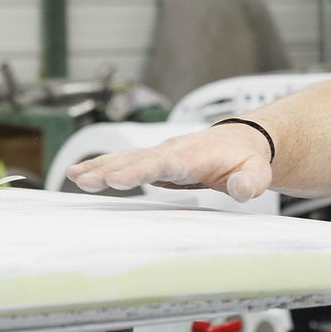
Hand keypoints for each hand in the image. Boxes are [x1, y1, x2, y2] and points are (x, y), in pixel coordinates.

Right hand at [66, 126, 272, 201]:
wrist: (240, 142)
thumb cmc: (247, 160)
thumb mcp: (256, 173)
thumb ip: (250, 182)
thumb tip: (240, 189)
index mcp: (191, 156)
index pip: (161, 163)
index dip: (139, 171)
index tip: (117, 180)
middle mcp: (169, 151)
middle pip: (134, 160)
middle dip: (108, 169)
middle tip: (82, 179)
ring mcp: (158, 155)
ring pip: (124, 159)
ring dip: (98, 167)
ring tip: (73, 176)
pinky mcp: (152, 162)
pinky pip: (122, 163)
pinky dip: (100, 167)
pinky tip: (78, 174)